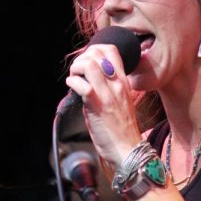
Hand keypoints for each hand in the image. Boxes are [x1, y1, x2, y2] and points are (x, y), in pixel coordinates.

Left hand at [64, 44, 141, 165]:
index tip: (87, 62)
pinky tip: (73, 90)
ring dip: (76, 68)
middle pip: (98, 53)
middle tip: (78, 72)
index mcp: (123, 82)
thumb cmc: (122, 130)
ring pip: (89, 65)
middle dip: (82, 58)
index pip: (112, 51)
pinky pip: (81, 85)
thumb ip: (108, 89)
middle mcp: (117, 85)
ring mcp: (107, 94)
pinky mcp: (97, 106)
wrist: (128, 150)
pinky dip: (72, 83)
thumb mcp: (121, 103)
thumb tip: (89, 82)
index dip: (95, 50)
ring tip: (75, 79)